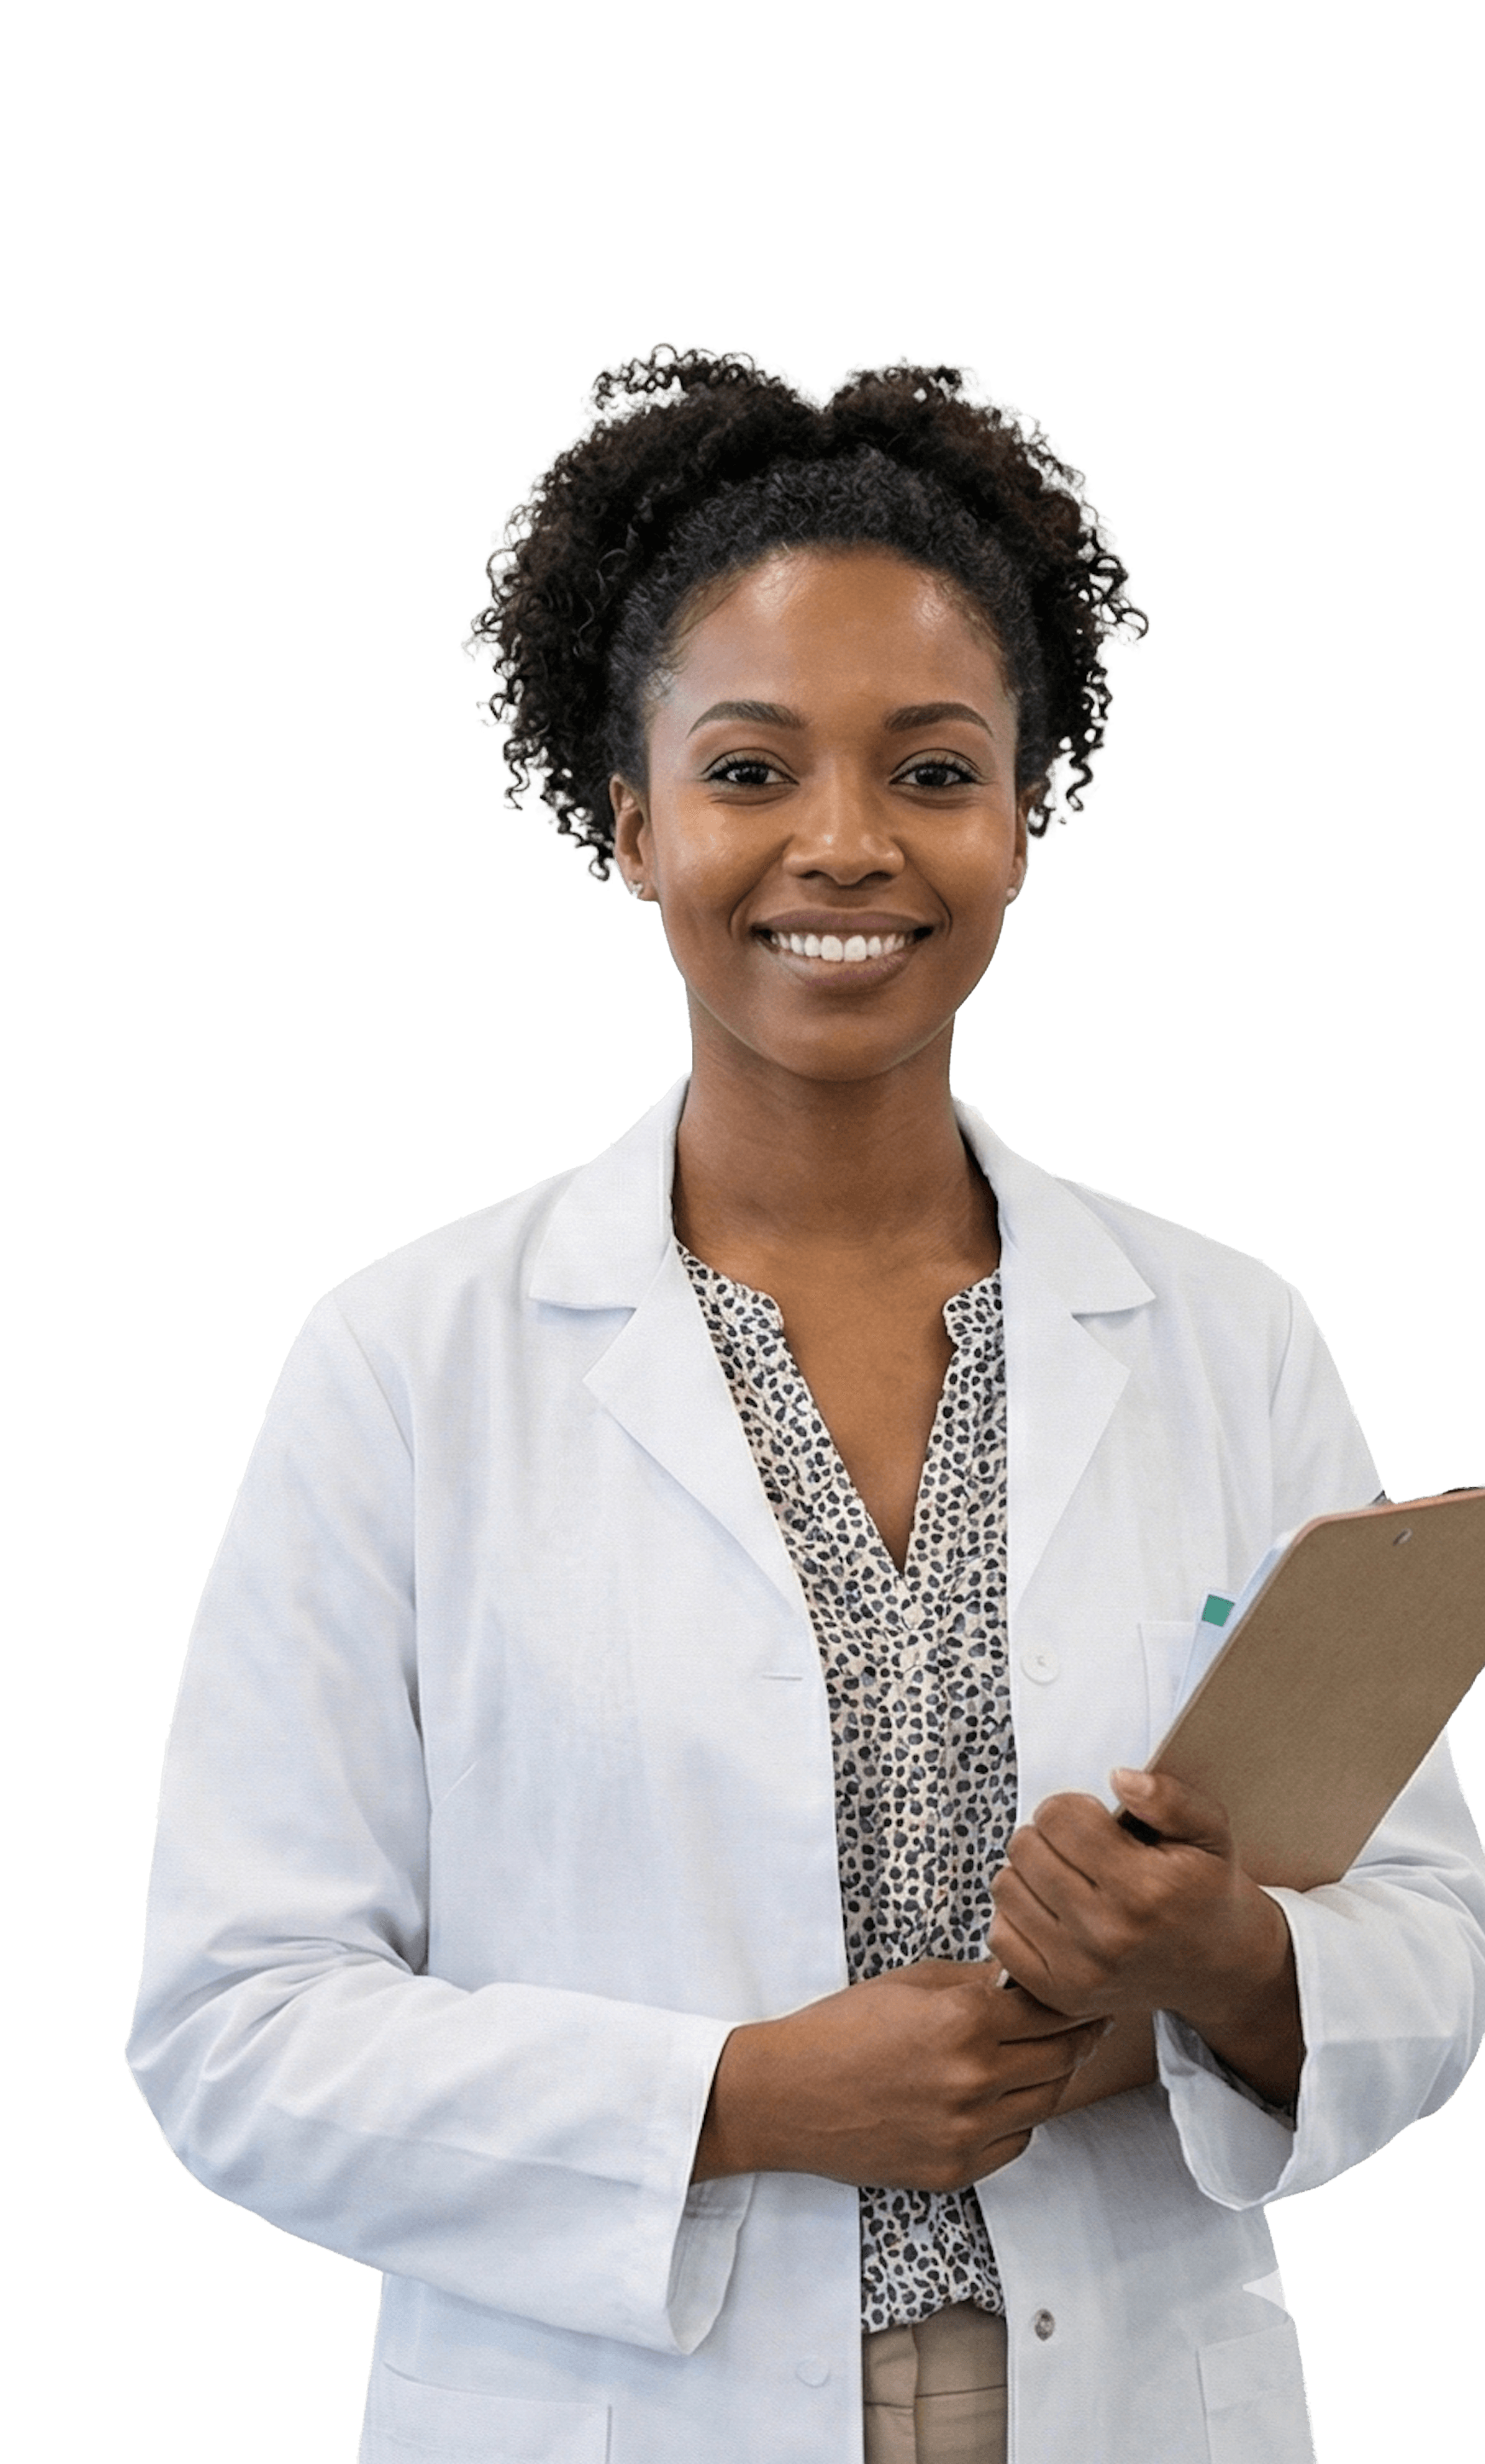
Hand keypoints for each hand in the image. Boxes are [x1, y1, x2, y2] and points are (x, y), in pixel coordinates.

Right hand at [692, 1960, 1111, 2191]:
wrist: (788, 2095)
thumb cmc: (841, 2029)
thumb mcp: (909, 1983)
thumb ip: (974, 1982)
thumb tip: (1022, 1981)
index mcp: (965, 2021)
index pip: (1054, 2011)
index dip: (1077, 2001)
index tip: (1090, 1994)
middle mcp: (975, 2078)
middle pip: (1062, 2058)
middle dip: (1079, 2037)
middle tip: (1089, 2023)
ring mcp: (967, 2130)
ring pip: (1046, 2103)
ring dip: (1053, 2077)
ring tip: (1051, 2057)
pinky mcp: (956, 2169)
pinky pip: (1016, 2142)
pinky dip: (1020, 2118)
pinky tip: (1006, 2097)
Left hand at [989, 1769, 1302, 2106]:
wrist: (1217, 1966)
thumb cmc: (1205, 1889)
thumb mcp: (1210, 1832)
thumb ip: (1169, 1798)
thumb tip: (1118, 1778)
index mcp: (1145, 1889)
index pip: (1058, 1818)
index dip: (1071, 1807)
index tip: (1092, 1819)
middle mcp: (1108, 1935)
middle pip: (1025, 1848)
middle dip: (1047, 1835)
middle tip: (1079, 1849)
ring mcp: (1079, 1971)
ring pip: (1005, 1887)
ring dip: (1029, 1873)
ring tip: (1067, 1877)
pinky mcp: (1059, 1994)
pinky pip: (999, 1935)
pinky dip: (1019, 1915)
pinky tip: (1053, 1910)